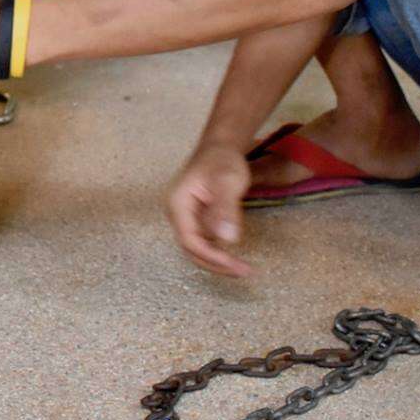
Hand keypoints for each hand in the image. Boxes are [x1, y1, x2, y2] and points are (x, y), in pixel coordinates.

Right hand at [164, 146, 253, 277]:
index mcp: (177, 204)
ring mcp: (185, 218)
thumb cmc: (222, 160)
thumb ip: (226, 209)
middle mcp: (176, 214)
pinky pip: (204, 242)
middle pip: (191, 250)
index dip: (211, 256)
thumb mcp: (227, 181)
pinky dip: (219, 252)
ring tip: (242, 268)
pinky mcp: (195, 220)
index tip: (234, 264)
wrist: (219, 148)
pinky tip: (235, 255)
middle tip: (243, 271)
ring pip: (198, 249)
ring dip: (218, 261)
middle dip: (215, 264)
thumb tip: (227, 239)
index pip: (190, 241)